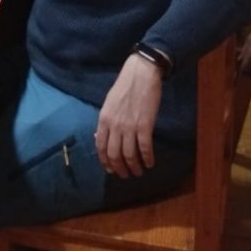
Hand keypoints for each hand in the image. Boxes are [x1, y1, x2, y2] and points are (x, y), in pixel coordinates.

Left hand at [96, 55, 163, 177]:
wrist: (140, 75)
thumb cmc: (124, 88)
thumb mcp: (108, 105)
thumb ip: (106, 122)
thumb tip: (103, 137)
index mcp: (103, 120)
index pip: (100, 147)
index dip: (105, 161)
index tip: (110, 170)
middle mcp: (114, 126)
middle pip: (114, 154)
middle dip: (119, 168)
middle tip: (125, 175)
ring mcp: (129, 126)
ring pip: (129, 154)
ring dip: (134, 166)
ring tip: (139, 172)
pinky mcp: (145, 125)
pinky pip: (145, 148)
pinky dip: (148, 158)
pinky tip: (150, 164)